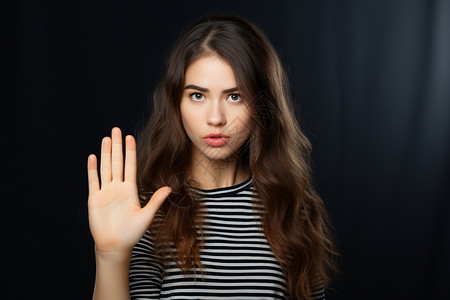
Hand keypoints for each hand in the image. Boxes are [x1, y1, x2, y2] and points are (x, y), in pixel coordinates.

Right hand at [87, 127, 170, 255]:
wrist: (115, 246)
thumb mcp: (146, 216)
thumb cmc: (132, 233)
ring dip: (105, 153)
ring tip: (106, 138)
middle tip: (116, 130)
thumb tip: (170, 188)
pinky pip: (93, 181)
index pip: (130, 166)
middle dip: (117, 146)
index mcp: (130, 190)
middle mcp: (118, 188)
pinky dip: (92, 169)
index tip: (130, 137)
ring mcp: (106, 192)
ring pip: (105, 168)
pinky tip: (92, 157)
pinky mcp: (95, 199)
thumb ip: (156, 201)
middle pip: (117, 162)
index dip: (130, 152)